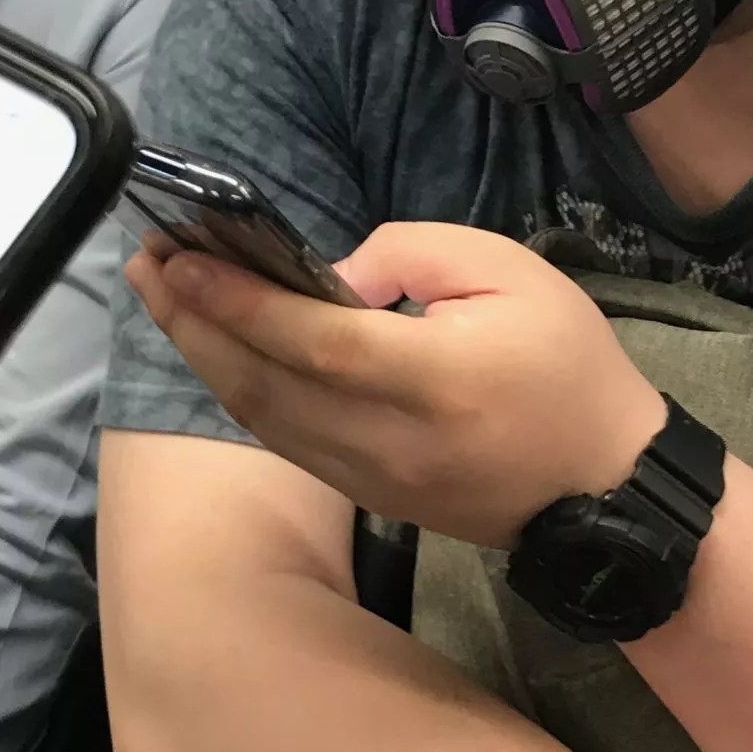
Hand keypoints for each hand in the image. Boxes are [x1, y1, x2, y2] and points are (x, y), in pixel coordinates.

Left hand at [128, 223, 666, 546]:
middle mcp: (392, 441)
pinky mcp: (369, 496)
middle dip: (194, 321)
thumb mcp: (512, 272)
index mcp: (435, 380)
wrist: (606, 485)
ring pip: (264, 419)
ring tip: (163, 294)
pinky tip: (214, 347)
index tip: (181, 257)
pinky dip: (239, 390)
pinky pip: (286, 440)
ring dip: (204, 354)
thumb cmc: (568, 365)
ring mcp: (374, 480)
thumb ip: (414, 255)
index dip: (239, 301)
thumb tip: (329, 277)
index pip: (314, 341)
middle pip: (266, 384)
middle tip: (146, 260)